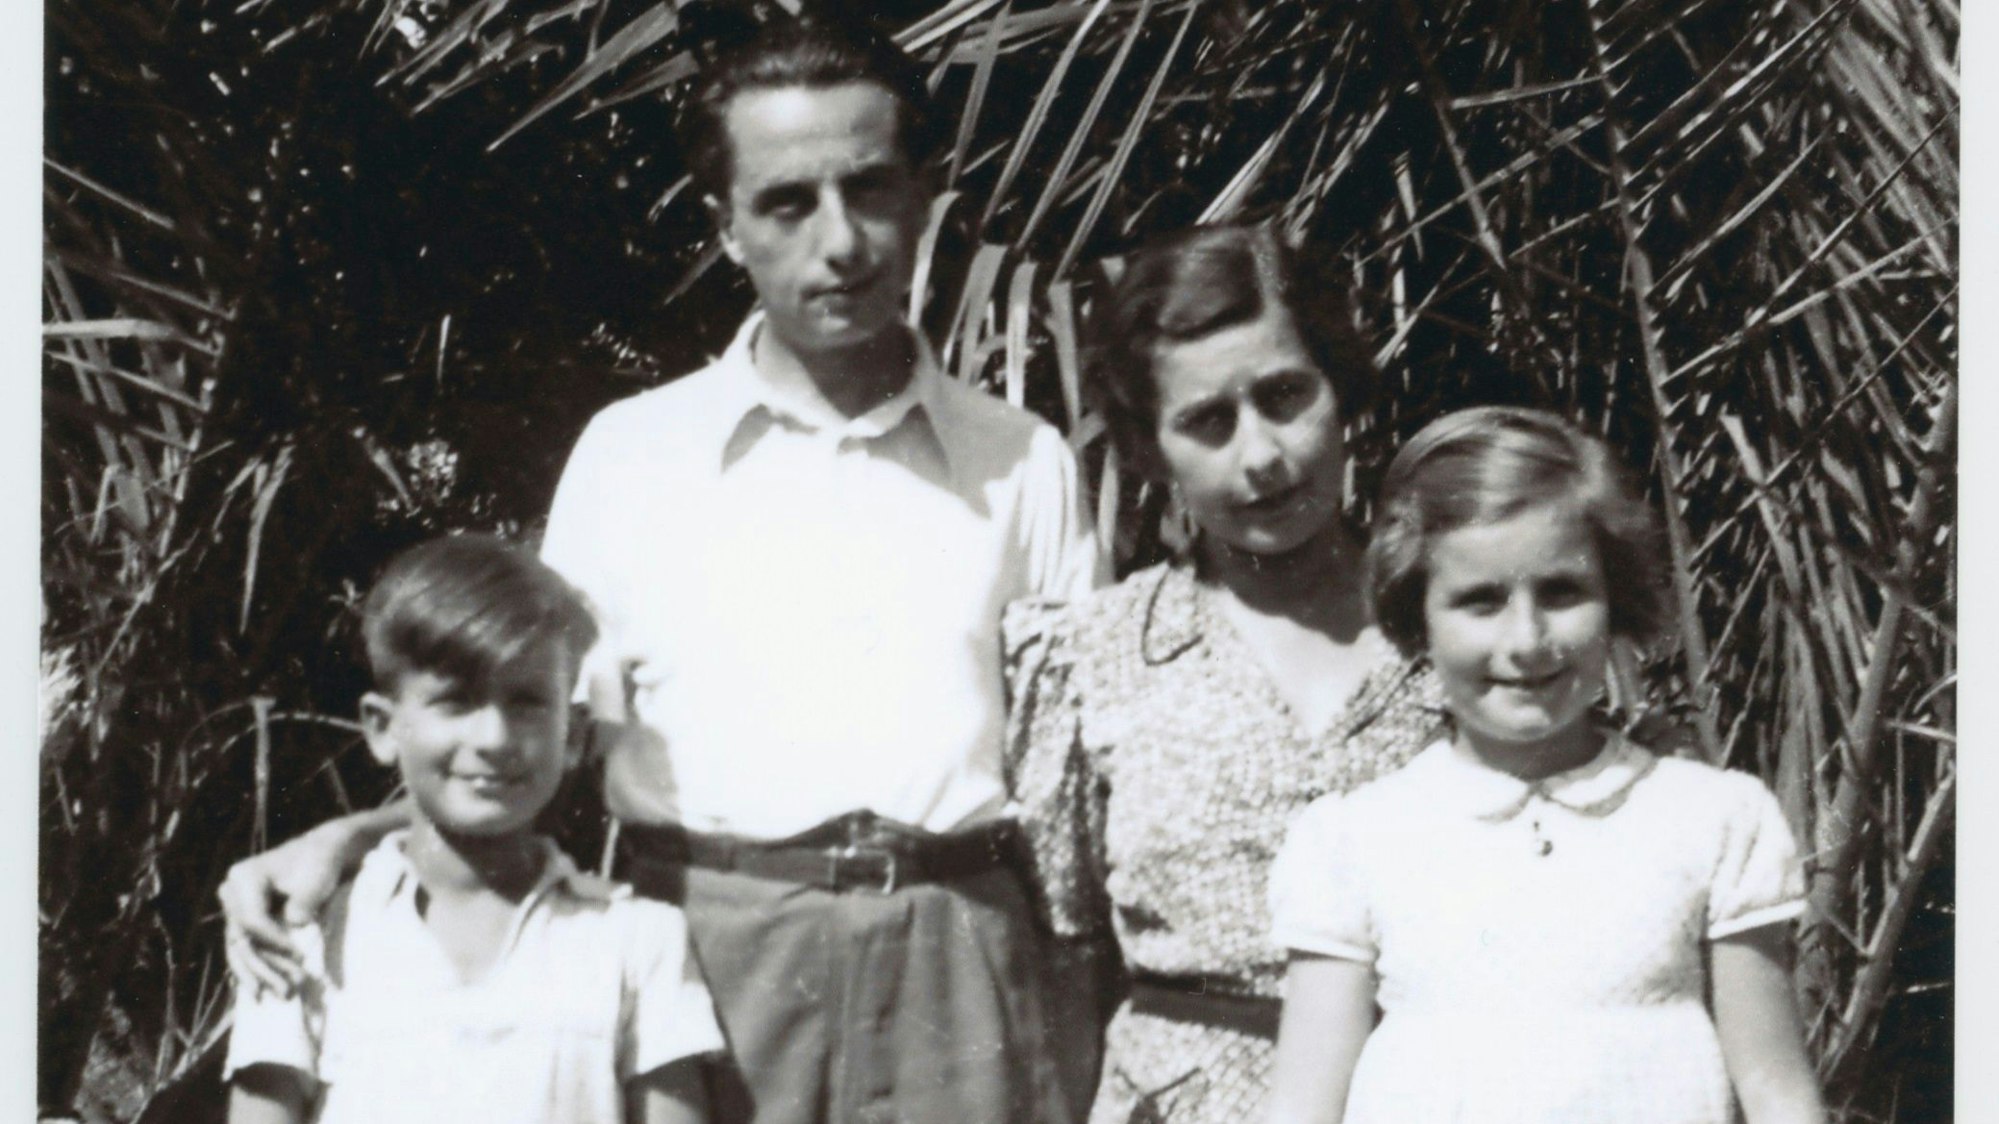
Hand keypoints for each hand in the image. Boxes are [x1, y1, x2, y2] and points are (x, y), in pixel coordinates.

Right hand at [217, 830, 350, 996]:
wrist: (321, 854)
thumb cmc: (319, 863)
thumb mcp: (315, 879)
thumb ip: (303, 902)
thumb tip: (294, 923)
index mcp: (244, 877)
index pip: (251, 920)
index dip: (273, 941)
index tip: (299, 956)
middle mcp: (232, 894)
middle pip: (243, 940)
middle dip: (266, 967)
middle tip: (290, 990)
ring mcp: (235, 910)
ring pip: (243, 950)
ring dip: (262, 974)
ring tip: (284, 996)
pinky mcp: (245, 922)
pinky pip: (246, 950)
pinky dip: (256, 969)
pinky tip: (262, 991)